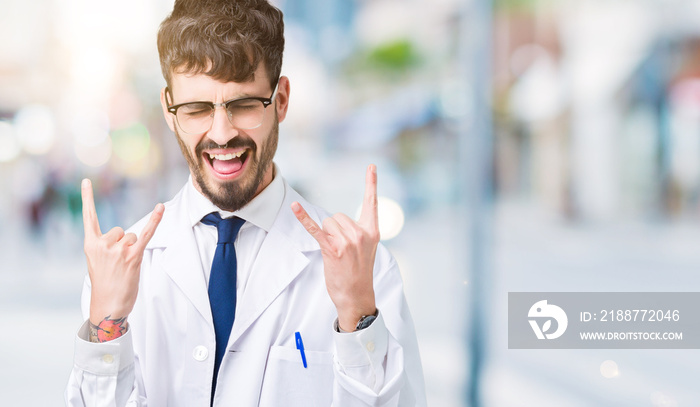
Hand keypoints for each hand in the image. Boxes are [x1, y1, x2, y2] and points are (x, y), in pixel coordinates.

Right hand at [81, 179, 163, 338]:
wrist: (108, 306)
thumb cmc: (105, 285)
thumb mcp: (97, 262)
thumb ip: (106, 246)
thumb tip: (125, 236)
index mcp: (90, 245)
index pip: (88, 217)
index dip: (88, 198)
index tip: (86, 180)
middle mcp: (102, 244)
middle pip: (121, 230)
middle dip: (123, 244)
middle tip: (118, 264)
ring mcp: (117, 250)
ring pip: (132, 236)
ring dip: (133, 250)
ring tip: (125, 267)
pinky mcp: (133, 256)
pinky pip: (146, 234)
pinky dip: (155, 220)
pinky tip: (160, 207)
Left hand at [292, 165, 379, 331]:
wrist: (357, 296)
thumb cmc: (359, 273)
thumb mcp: (367, 249)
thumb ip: (358, 231)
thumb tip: (336, 221)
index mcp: (373, 231)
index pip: (372, 203)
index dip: (371, 184)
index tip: (371, 166)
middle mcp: (361, 233)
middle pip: (338, 215)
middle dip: (334, 229)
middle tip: (342, 251)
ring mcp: (347, 241)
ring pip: (327, 222)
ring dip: (327, 236)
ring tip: (336, 254)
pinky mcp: (332, 249)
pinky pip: (315, 228)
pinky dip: (303, 218)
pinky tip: (294, 207)